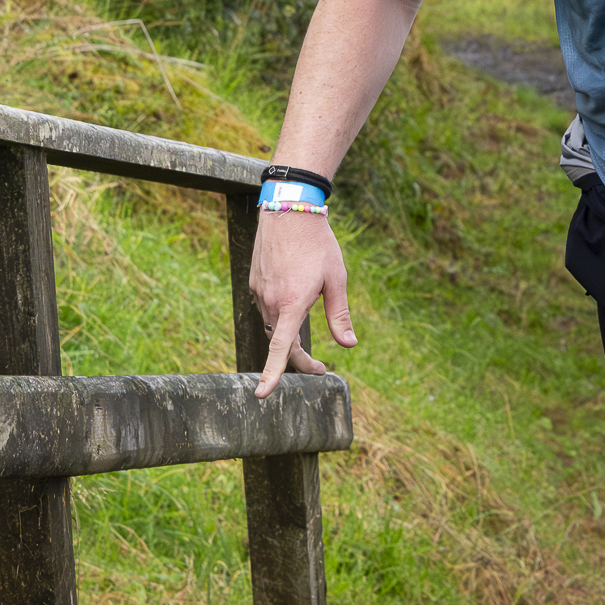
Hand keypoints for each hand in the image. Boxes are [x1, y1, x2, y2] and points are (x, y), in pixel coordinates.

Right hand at [249, 207, 354, 397]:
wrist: (290, 210)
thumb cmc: (319, 244)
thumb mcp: (337, 279)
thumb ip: (339, 315)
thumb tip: (349, 345)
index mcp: (292, 304)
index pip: (281, 348)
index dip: (273, 373)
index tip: (263, 395)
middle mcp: (271, 301)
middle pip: (281, 342)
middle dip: (298, 359)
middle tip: (319, 367)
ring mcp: (260, 292)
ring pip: (273, 324)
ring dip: (289, 333)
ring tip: (310, 316)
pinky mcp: (255, 282)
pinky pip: (267, 306)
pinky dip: (280, 312)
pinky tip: (295, 292)